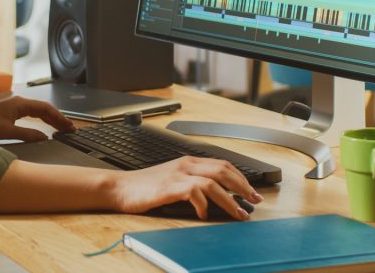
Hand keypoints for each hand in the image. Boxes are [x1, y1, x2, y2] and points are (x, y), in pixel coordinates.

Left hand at [0, 96, 75, 141]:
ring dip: (51, 119)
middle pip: (45, 109)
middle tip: (70, 129)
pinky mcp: (13, 111)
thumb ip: (28, 135)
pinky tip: (47, 126)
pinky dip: (43, 119)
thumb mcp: (7, 132)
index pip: (45, 108)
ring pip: (39, 111)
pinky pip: (33, 113)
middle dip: (58, 118)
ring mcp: (17, 106)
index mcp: (20, 104)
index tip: (68, 126)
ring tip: (62, 128)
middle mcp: (20, 102)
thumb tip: (44, 138)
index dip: (59, 117)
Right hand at [109, 156, 262, 220]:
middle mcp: (186, 165)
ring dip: (230, 200)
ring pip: (213, 182)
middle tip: (255, 201)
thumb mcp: (173, 179)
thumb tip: (217, 199)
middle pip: (223, 171)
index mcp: (189, 161)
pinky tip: (204, 214)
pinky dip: (203, 204)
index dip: (241, 178)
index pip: (223, 164)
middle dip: (243, 187)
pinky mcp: (168, 187)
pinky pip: (194, 192)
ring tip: (238, 213)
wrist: (120, 187)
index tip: (253, 192)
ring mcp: (177, 175)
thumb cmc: (145, 187)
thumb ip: (193, 184)